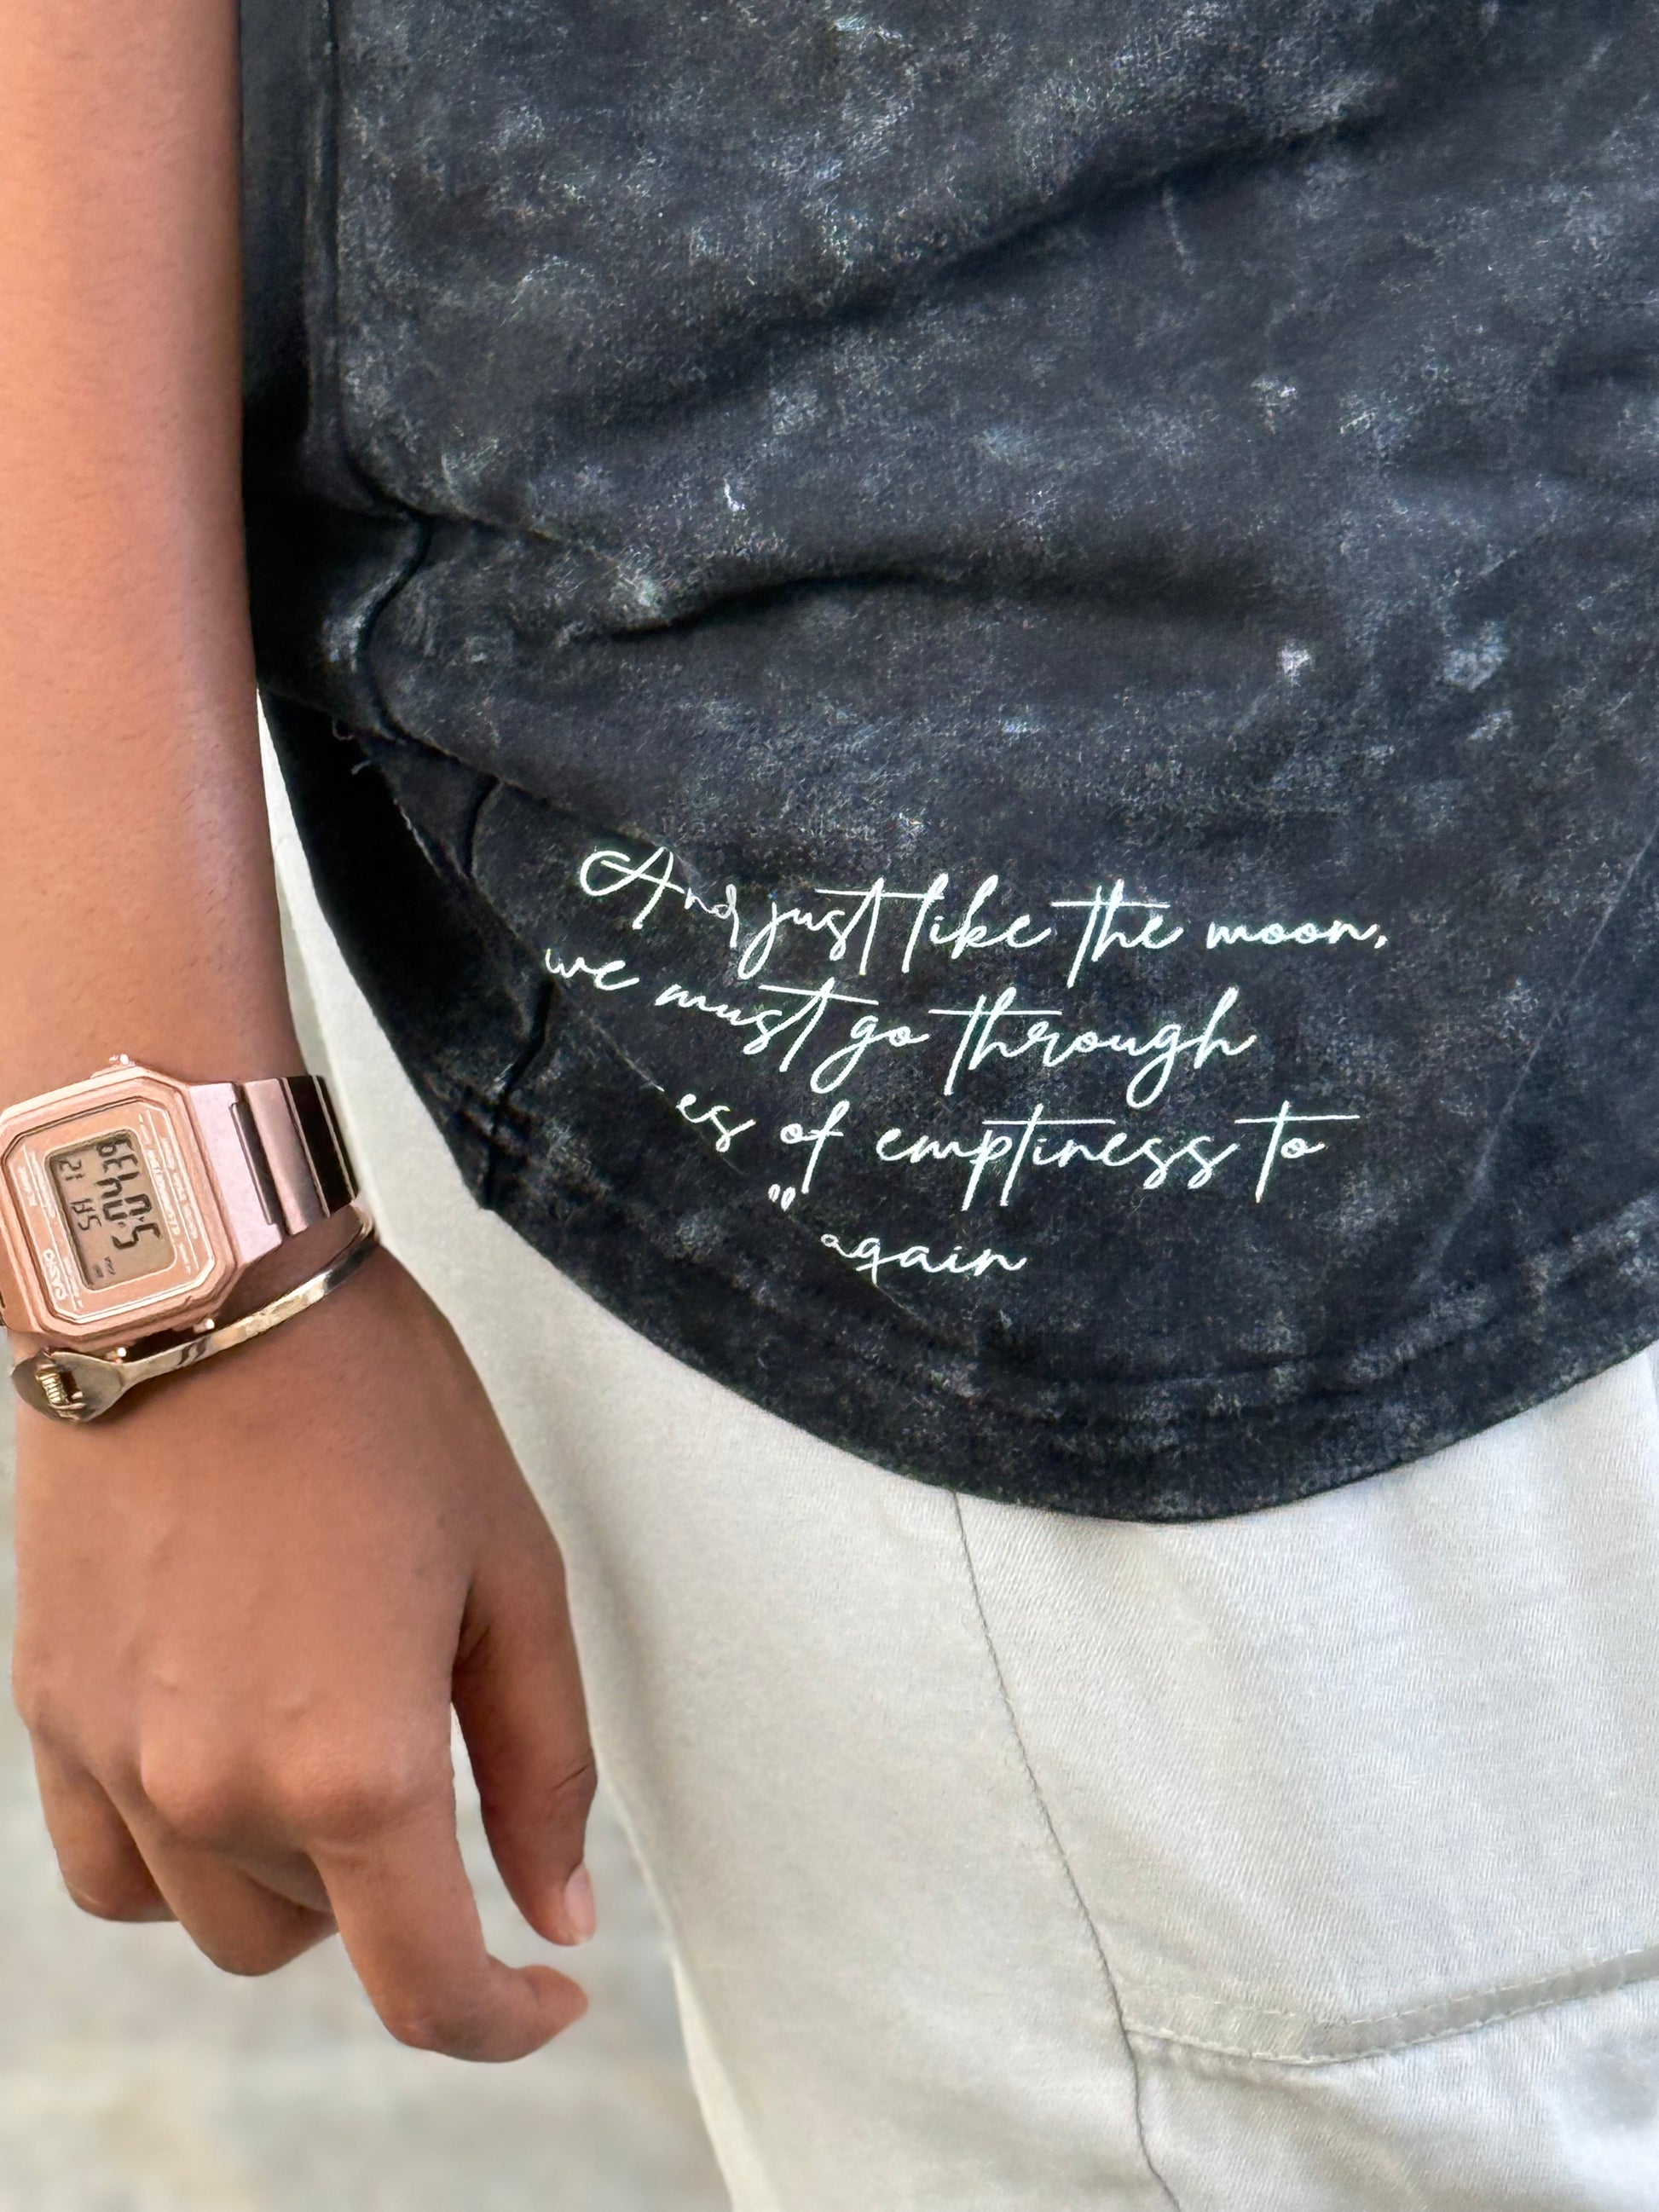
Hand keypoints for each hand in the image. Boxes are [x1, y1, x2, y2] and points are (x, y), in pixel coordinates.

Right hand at [8, 1244, 595, 2061]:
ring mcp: (115, 1760)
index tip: (549, 1995)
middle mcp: (217, 1792)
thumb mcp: (515, 1577)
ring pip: (213, 1918)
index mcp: (357, 1765)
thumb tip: (561, 1915)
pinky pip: (110, 1867)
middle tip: (429, 1756)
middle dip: (396, 1890)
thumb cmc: (379, 1411)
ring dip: (290, 1875)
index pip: (427, 1988)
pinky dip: (179, 1854)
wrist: (203, 1291)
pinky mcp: (47, 1714)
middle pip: (320, 1942)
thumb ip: (544, 1764)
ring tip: (330, 1735)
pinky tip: (226, 1759)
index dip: (504, 2023)